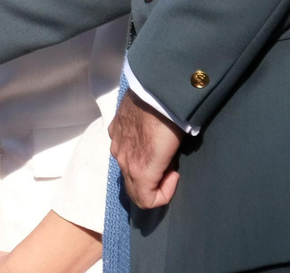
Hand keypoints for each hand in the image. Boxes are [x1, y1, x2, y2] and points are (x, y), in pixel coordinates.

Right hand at [109, 90, 180, 208]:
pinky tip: (145, 135)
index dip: (164, 195)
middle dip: (152, 184)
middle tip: (169, 166)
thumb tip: (166, 166)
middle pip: (134, 188)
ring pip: (126, 167)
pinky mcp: (114, 127)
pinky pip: (121, 147)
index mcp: (139, 171)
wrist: (157, 87)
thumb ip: (165, 167)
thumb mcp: (175, 150)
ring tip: (158, 149)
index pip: (146, 201)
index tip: (175, 175)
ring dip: (141, 166)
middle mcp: (123, 161)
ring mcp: (116, 143)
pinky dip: (132, 148)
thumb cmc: (173, 121)